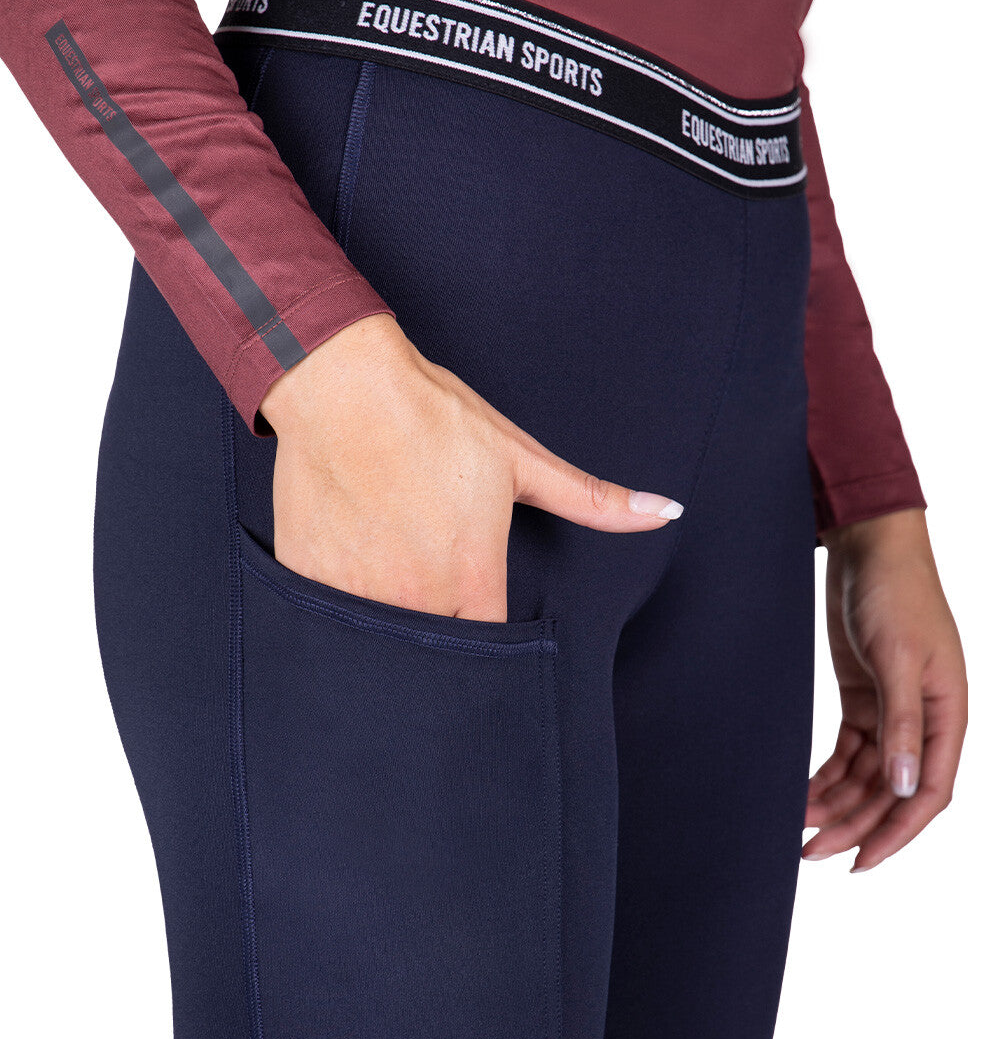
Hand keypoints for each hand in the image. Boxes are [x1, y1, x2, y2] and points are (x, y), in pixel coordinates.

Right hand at [257, 312, 683, 621]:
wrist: (340, 384)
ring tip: (394, 563)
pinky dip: (345, 602)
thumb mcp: (520, 459)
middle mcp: (416, 603)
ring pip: (383, 644)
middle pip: (438, 654)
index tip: (486, 613)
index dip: (496, 642)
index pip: (495, 653)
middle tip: (433, 577)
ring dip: (394, 618)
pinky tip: (352, 557)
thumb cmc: (433, 417)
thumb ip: (593, 501)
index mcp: (473, 583)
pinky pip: (332, 619)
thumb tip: (666, 511)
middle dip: (443, 631)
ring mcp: (357, 599)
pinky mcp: (310, 584)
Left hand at [803, 508, 967, 872]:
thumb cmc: (894, 592)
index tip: (860, 862)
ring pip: (867, 777)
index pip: (928, 791)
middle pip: (891, 791)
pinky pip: (850, 753)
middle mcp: (924, 720)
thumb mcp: (896, 657)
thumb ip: (901, 724)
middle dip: (854, 824)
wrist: (869, 545)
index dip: (897, 832)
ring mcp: (892, 711)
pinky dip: (828, 775)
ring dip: (837, 803)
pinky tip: (803, 793)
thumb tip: (904, 787)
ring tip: (798, 828)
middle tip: (810, 852)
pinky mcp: (863, 699)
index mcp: (948, 713)